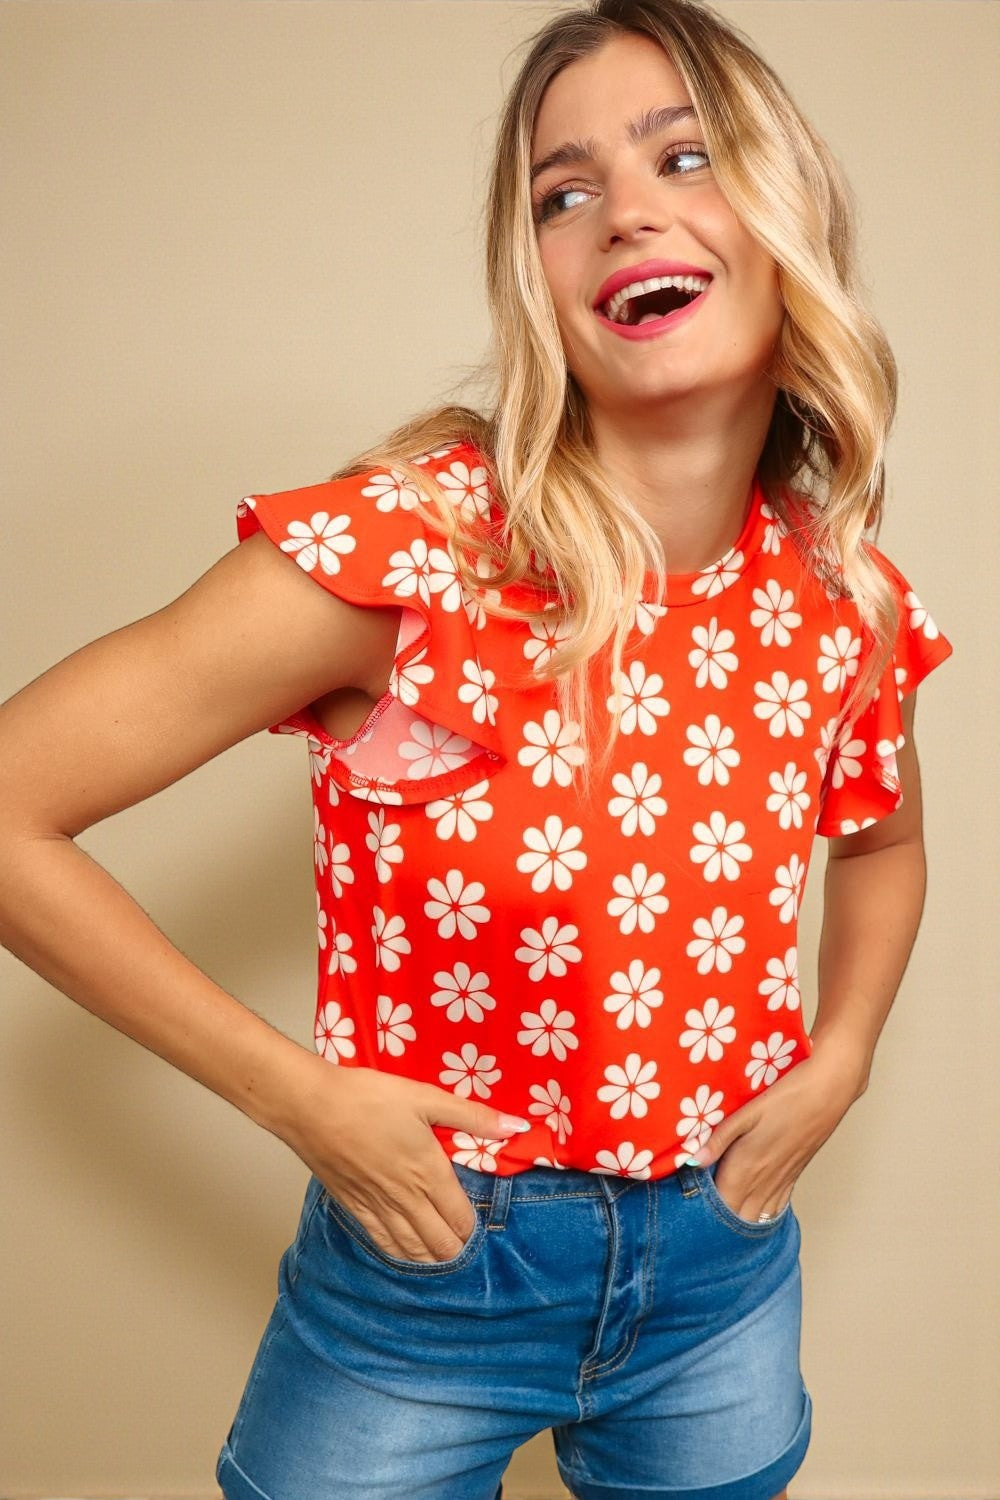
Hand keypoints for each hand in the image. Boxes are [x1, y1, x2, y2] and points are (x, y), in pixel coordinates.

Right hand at [283, 1057, 529, 1261]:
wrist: (311, 1106)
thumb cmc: (368, 1097)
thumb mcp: (426, 1097)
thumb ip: (472, 1116)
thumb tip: (516, 1127)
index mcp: (428, 1173)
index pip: (460, 1219)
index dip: (473, 1229)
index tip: (480, 1228)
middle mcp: (405, 1198)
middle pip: (439, 1242)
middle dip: (456, 1249)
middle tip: (465, 1246)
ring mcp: (377, 1206)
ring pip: (411, 1249)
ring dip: (431, 1257)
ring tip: (443, 1258)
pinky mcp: (352, 1206)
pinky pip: (381, 1242)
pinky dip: (399, 1253)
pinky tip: (404, 1254)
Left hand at [686, 1050, 862, 1221]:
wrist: (826, 1095)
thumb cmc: (785, 1099)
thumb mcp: (746, 1113)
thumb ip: (719, 1140)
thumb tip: (693, 1161)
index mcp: (746, 1166)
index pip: (720, 1204)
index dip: (704, 1209)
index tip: (690, 1202)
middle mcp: (763, 1182)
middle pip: (738, 1217)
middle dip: (720, 1219)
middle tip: (703, 1210)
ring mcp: (781, 1182)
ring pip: (758, 1217)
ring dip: (741, 1219)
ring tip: (724, 1213)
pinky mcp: (794, 1177)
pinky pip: (777, 1208)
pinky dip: (763, 1213)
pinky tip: (754, 1210)